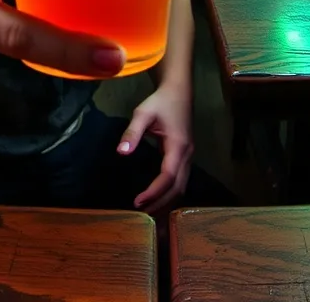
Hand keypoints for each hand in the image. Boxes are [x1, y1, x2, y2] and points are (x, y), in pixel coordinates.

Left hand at [122, 86, 192, 211]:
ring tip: (148, 215)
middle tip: (141, 217)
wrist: (178, 92)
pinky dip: (170, 195)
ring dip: (166, 203)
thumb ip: (132, 133)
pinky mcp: (185, 158)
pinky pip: (180, 182)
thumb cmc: (160, 102)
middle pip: (177, 188)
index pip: (168, 176)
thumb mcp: (143, 113)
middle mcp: (187, 156)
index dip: (154, 192)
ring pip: (181, 187)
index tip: (138, 203)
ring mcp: (189, 158)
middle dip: (160, 204)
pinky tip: (158, 203)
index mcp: (178, 146)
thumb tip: (121, 153)